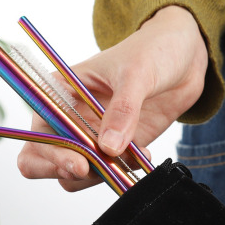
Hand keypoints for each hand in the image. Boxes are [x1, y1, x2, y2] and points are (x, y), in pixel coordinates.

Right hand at [17, 6, 207, 190]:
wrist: (184, 58)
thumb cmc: (152, 51)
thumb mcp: (136, 73)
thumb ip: (122, 110)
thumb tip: (107, 148)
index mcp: (62, 92)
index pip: (40, 131)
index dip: (52, 152)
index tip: (80, 163)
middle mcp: (71, 117)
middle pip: (48, 158)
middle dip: (67, 169)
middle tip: (94, 168)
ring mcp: (93, 134)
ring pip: (78, 172)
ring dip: (99, 174)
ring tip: (127, 159)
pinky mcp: (117, 146)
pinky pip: (110, 170)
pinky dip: (123, 171)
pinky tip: (142, 155)